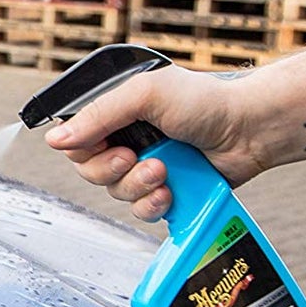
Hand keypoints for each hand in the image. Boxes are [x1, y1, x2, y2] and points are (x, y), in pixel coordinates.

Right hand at [43, 64, 270, 221]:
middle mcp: (126, 140)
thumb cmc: (206, 101)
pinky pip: (139, 211)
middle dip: (112, 170)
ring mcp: (144, 167)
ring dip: (137, 186)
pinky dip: (152, 204)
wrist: (250, 130)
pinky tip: (170, 191)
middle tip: (134, 157)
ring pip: (114, 193)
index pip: (75, 140)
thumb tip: (56, 139)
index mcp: (116, 113)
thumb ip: (99, 114)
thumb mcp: (146, 95)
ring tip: (163, 171)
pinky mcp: (163, 192)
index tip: (109, 144)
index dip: (84, 149)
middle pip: (89, 171)